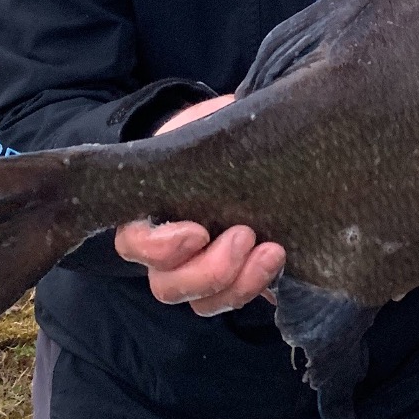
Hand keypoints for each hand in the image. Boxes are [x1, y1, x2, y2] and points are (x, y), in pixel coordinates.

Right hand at [115, 95, 285, 314]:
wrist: (240, 143)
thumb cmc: (212, 131)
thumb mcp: (199, 124)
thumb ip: (202, 129)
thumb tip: (232, 116)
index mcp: (150, 212)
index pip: (136, 245)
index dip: (161, 248)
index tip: (197, 230)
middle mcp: (171, 252)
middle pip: (169, 287)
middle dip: (210, 270)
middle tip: (245, 235)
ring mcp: (204, 269)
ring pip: (205, 302)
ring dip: (240, 285)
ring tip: (274, 251)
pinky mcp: (240, 276)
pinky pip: (242, 299)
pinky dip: (262, 289)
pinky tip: (283, 265)